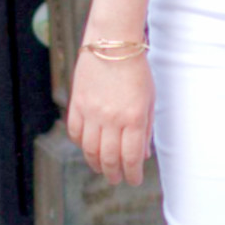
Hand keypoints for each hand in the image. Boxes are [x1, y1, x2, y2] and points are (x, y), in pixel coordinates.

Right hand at [66, 49, 154, 184]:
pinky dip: (81, 144)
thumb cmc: (136, 71)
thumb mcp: (148, 100)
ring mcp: (91, 112)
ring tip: (102, 168)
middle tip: (116, 179)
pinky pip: (76, 133)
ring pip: (90, 149)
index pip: (131, 156)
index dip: (132, 173)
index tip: (133, 180)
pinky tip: (88, 148)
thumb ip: (145, 129)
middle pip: (109, 157)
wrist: (112, 43)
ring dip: (96, 163)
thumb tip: (142, 156)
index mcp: (133, 118)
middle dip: (114, 173)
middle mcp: (111, 119)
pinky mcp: (77, 104)